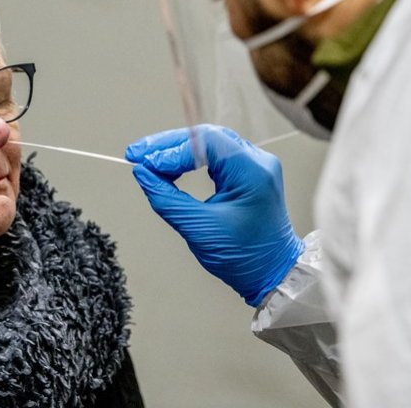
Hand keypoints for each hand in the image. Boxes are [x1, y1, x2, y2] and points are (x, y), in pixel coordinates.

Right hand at [125, 124, 303, 305]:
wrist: (273, 273)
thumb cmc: (245, 257)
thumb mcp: (199, 229)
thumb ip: (167, 198)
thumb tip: (143, 173)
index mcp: (252, 172)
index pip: (205, 143)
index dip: (170, 150)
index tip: (145, 164)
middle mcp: (258, 162)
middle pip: (206, 137)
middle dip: (168, 145)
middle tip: (137, 153)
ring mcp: (255, 166)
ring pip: (209, 144)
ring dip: (177, 150)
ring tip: (148, 160)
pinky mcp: (248, 174)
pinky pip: (216, 156)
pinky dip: (191, 159)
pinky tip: (170, 167)